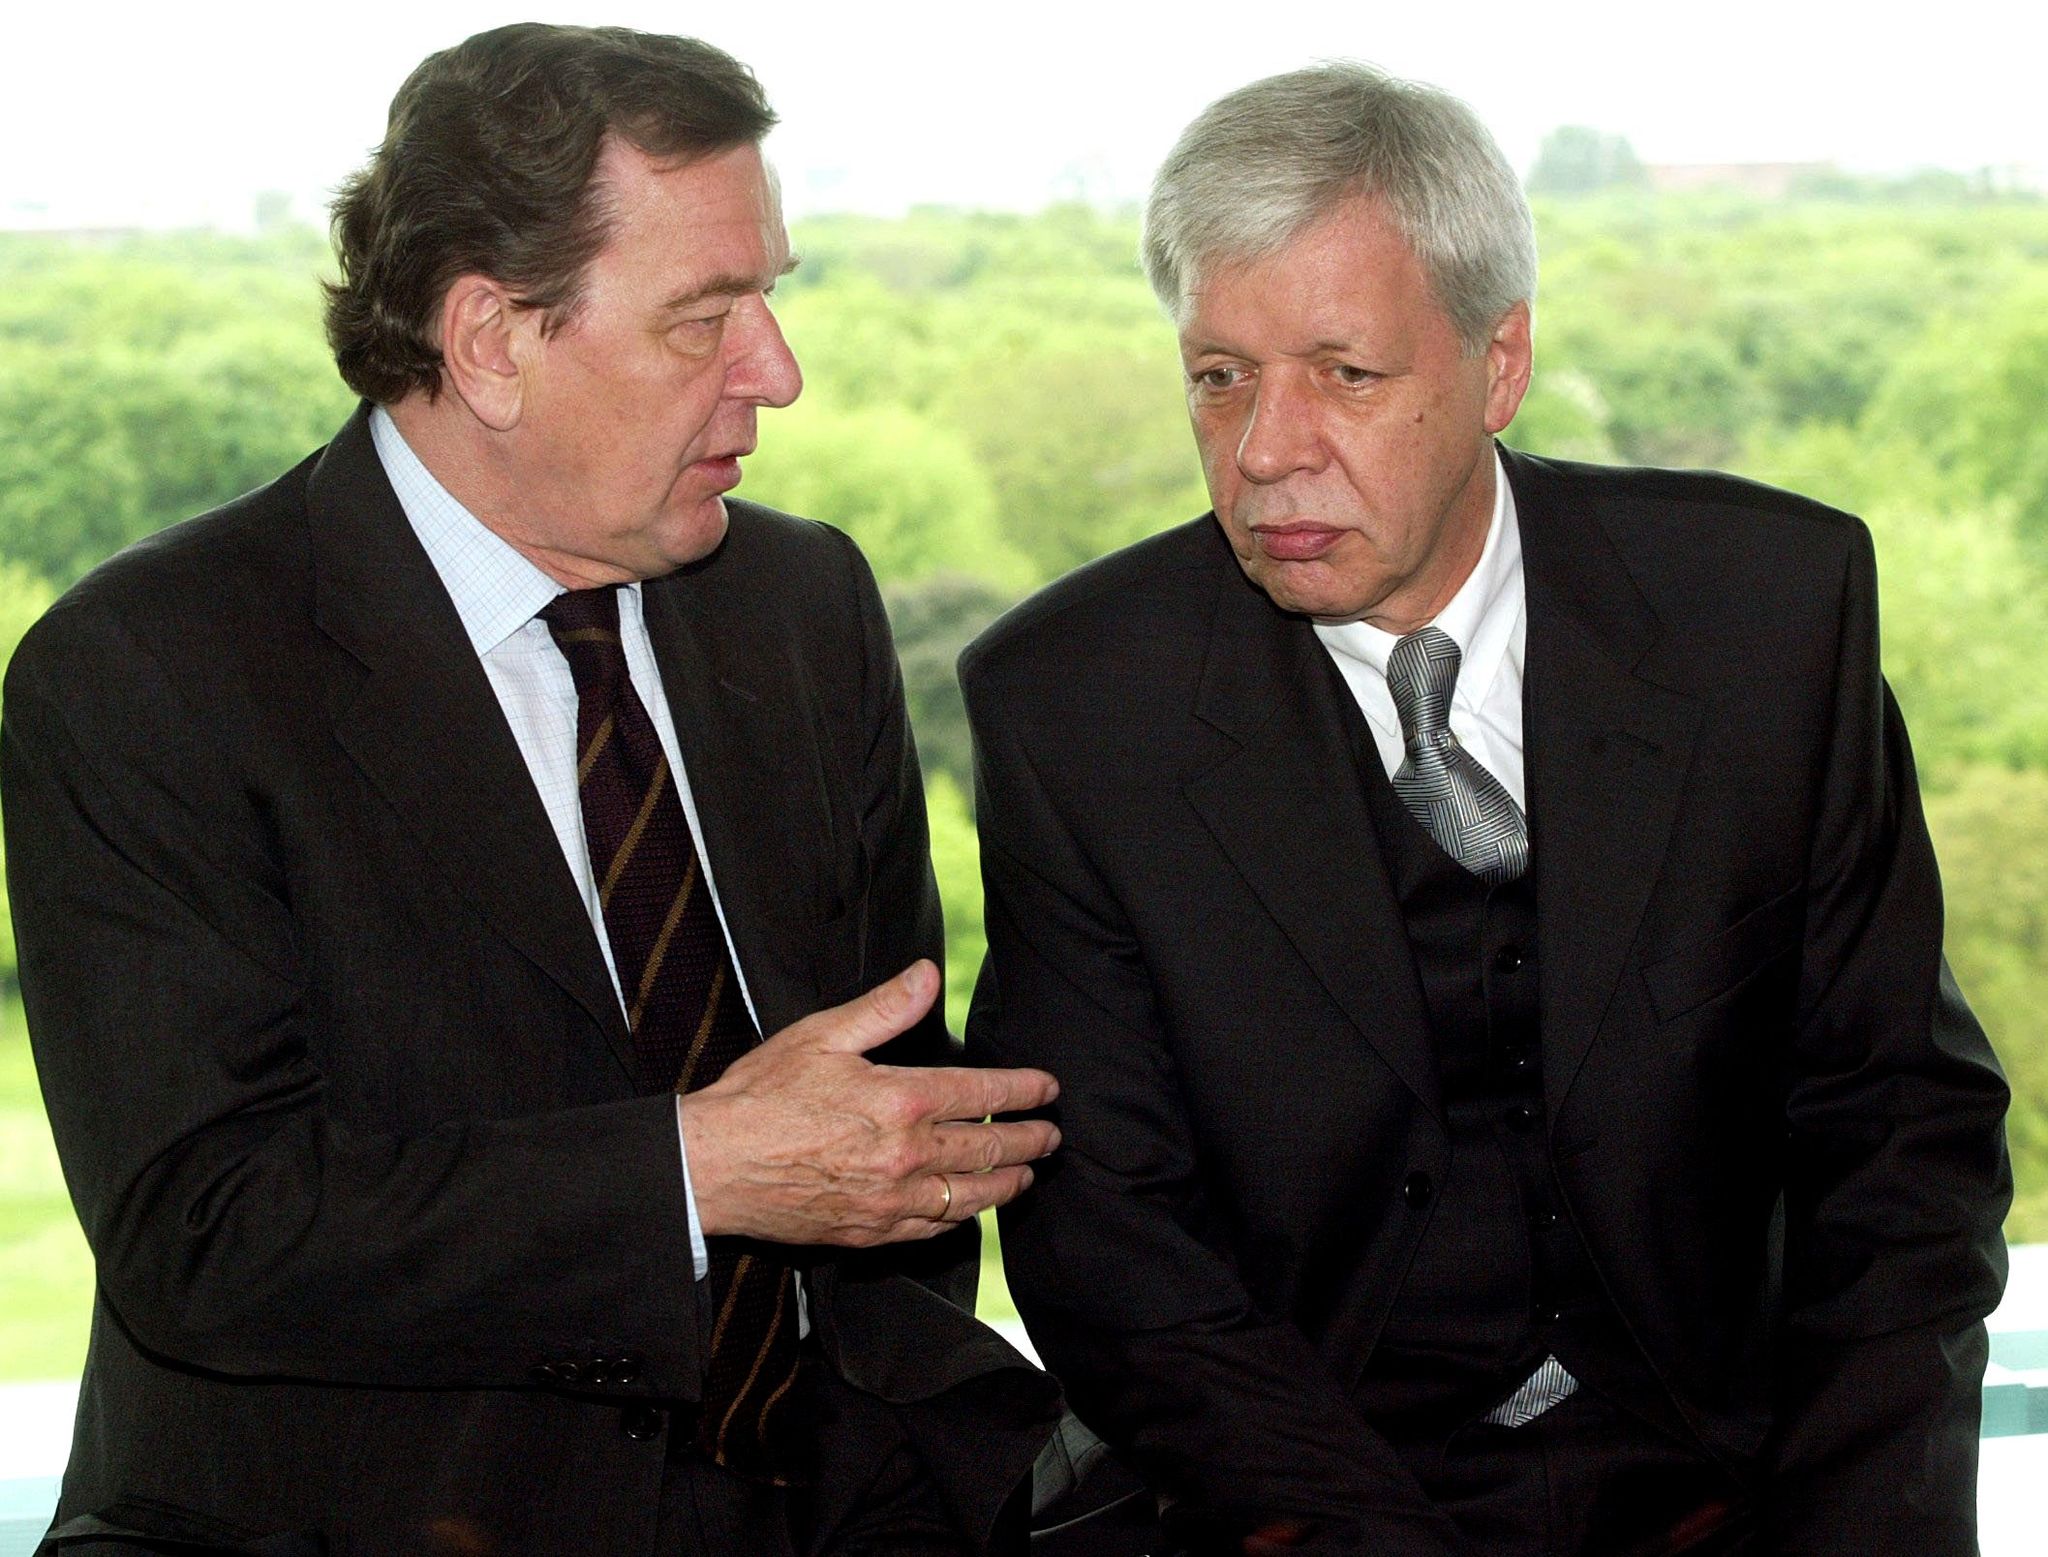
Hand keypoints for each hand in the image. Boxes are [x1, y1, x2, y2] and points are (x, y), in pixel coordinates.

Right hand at [679, 960, 1060, 1245]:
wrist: (712, 1166)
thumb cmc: (761, 1096)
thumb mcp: (822, 1035)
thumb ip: (885, 1008)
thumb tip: (929, 975)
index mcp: (900, 1100)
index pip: (982, 1094)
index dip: (1023, 1091)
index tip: (1048, 1090)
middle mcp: (905, 1155)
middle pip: (987, 1148)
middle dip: (1028, 1139)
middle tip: (1052, 1135)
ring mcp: (890, 1200)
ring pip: (969, 1196)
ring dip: (1007, 1183)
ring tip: (1028, 1174)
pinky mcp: (869, 1232)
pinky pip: (932, 1229)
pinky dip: (962, 1217)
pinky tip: (970, 1209)